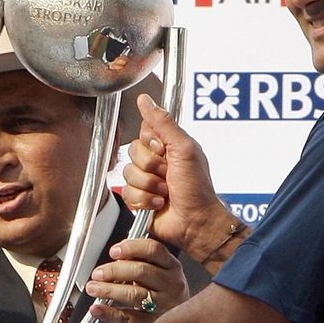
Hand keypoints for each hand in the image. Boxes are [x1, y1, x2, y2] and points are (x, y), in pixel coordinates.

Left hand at [85, 237, 189, 322]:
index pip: (154, 250)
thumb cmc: (164, 294)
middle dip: (114, 270)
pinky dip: (109, 313)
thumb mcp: (161, 272)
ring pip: (134, 294)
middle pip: (141, 271)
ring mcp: (164, 306)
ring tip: (93, 288)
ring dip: (109, 290)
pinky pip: (128, 318)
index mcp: (172, 267)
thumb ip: (141, 260)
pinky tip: (97, 309)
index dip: (131, 248)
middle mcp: (171, 285)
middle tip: (97, 273)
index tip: (114, 251)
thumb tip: (117, 253)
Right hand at [123, 94, 233, 257]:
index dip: (152, 143)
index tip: (165, 151)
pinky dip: (144, 200)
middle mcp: (155, 161)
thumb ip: (163, 123)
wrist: (195, 221)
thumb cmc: (196, 187)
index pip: (143, 132)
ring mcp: (146, 180)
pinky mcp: (138, 198)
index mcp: (167, 146)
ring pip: (127, 173)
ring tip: (165, 192)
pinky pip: (126, 193)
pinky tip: (158, 203)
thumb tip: (145, 100)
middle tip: (167, 175)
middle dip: (151, 166)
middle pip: (132, 152)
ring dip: (149, 185)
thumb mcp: (184, 148)